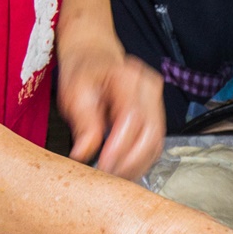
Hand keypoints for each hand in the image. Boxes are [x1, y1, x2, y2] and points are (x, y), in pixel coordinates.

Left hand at [57, 38, 166, 181]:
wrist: (95, 57)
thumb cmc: (84, 73)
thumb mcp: (74, 93)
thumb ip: (82, 122)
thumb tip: (84, 153)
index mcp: (127, 77)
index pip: (132, 116)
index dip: (121, 145)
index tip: (105, 165)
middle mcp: (148, 88)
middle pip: (151, 132)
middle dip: (131, 160)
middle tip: (110, 176)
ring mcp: (157, 101)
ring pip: (157, 141)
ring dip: (139, 164)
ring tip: (117, 176)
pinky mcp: (158, 115)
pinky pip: (156, 143)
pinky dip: (143, 160)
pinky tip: (127, 168)